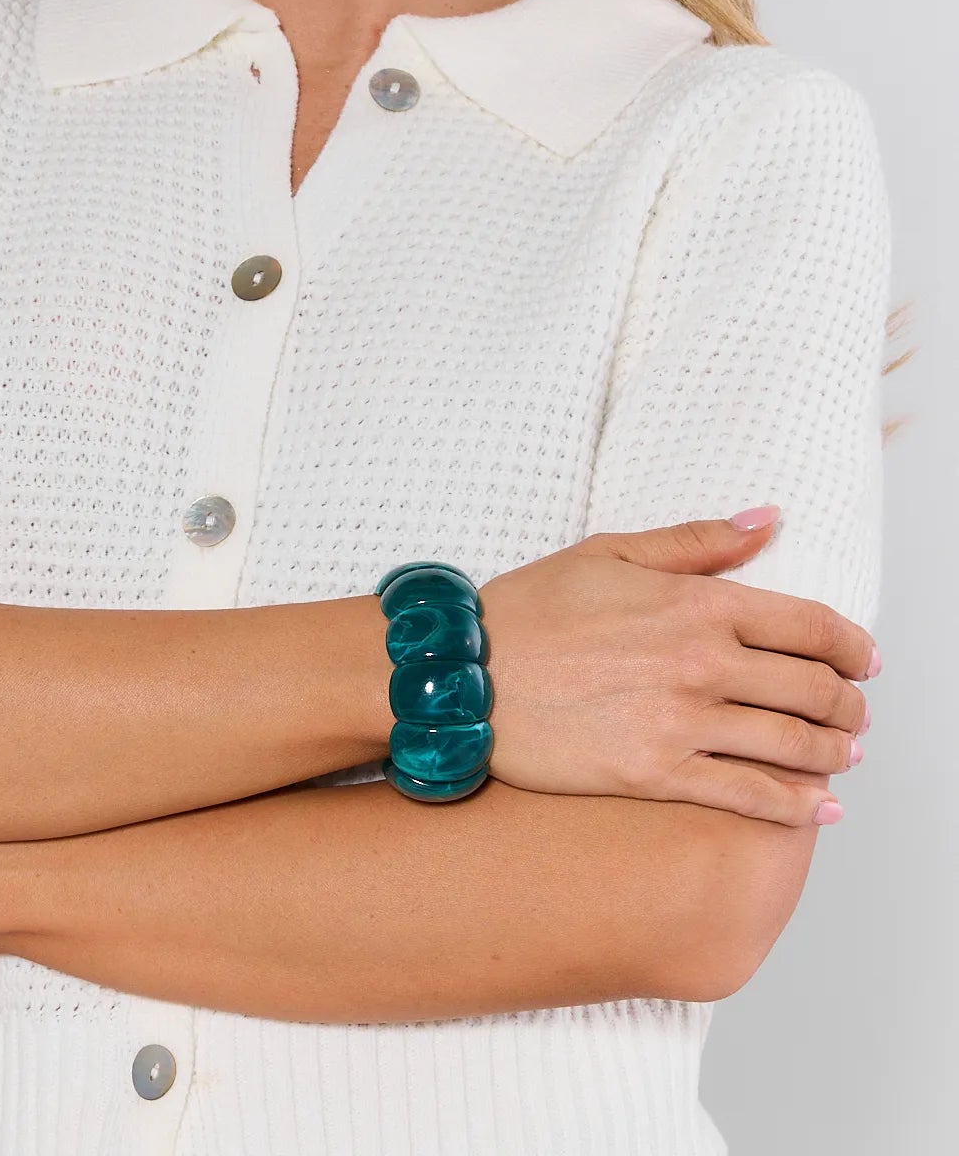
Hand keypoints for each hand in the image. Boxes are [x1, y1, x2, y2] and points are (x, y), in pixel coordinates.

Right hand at [478, 513, 876, 825]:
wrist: (464, 673)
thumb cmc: (530, 610)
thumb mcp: (611, 553)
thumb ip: (698, 541)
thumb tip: (766, 520)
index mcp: (698, 602)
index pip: (810, 625)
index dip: (852, 645)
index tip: (864, 659)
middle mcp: (703, 662)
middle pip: (813, 689)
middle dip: (848, 704)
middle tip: (855, 713)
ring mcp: (683, 723)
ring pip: (793, 745)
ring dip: (834, 753)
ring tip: (844, 756)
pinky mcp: (657, 774)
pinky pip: (749, 796)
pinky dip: (797, 805)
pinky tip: (819, 807)